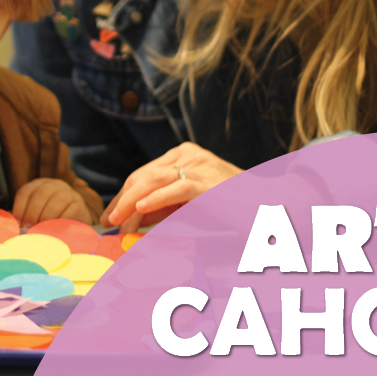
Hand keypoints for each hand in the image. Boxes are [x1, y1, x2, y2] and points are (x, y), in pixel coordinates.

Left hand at [12, 178, 91, 227]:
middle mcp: (56, 185)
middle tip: (28, 229)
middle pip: (42, 193)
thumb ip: (27, 216)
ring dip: (47, 216)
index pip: (26, 191)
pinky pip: (71, 211)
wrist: (75, 221)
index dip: (20, 208)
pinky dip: (61, 221)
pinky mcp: (80, 205)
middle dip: (32, 213)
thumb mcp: (37, 213)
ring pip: (59, 199)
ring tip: (41, 230)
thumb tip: (16, 228)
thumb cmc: (51, 218)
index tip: (17, 224)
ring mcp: (70, 193)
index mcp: (40, 184)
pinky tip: (55, 230)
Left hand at [101, 143, 242, 232]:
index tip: (111, 215)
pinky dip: (156, 199)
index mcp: (184, 155)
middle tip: (109, 221)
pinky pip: (175, 188)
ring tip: (118, 221)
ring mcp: (198, 164)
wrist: (267, 207)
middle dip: (123, 199)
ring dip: (132, 202)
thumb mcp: (190, 205)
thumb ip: (164, 207)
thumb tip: (133, 217)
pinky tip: (140, 209)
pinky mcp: (207, 180)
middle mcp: (188, 154)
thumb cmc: (229, 209)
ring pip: (154, 180)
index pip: (145, 173)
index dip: (124, 194)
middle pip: (145, 175)